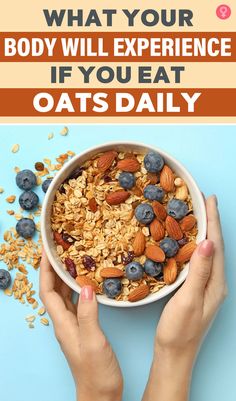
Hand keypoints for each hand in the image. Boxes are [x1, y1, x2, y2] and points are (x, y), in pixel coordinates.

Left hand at [39, 251, 122, 400]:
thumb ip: (89, 315)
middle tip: (60, 249)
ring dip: (64, 276)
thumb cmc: (96, 373)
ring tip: (71, 259)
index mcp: (63, 323)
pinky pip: (76, 302)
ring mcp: (72, 325)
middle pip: (53, 289)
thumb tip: (87, 286)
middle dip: (53, 268)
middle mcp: (64, 322)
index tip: (48, 250)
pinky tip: (85, 282)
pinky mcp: (82, 327)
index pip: (48, 290)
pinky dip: (77, 288)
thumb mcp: (93, 342)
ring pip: (64, 294)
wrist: (100, 394)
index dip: (46, 269)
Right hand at [143, 195, 226, 400]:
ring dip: (204, 231)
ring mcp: (207, 286)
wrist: (175, 354)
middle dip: (210, 221)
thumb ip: (199, 271)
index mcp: (215, 283)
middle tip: (204, 200)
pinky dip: (195, 244)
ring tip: (198, 214)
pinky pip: (199, 260)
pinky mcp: (197, 289)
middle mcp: (215, 282)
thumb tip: (207, 242)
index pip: (216, 244)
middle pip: (215, 245)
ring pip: (207, 251)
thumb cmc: (180, 331)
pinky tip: (188, 241)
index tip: (209, 199)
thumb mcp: (189, 300)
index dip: (212, 220)